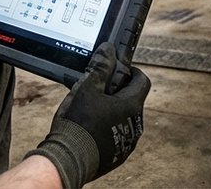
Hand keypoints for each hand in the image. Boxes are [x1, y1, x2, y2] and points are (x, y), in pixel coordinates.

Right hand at [27, 43, 149, 188]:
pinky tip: (90, 128)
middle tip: (99, 90)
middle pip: (133, 100)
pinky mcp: (117, 155)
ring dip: (113, 112)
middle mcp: (135, 124)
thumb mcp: (87, 88)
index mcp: (131, 105)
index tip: (120, 70)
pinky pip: (117, 136)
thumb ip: (100, 67)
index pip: (142, 80)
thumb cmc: (78, 124)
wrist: (68, 159)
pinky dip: (108, 129)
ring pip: (125, 118)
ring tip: (91, 110)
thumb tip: (108, 50)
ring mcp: (128, 142)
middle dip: (118, 92)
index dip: (131, 72)